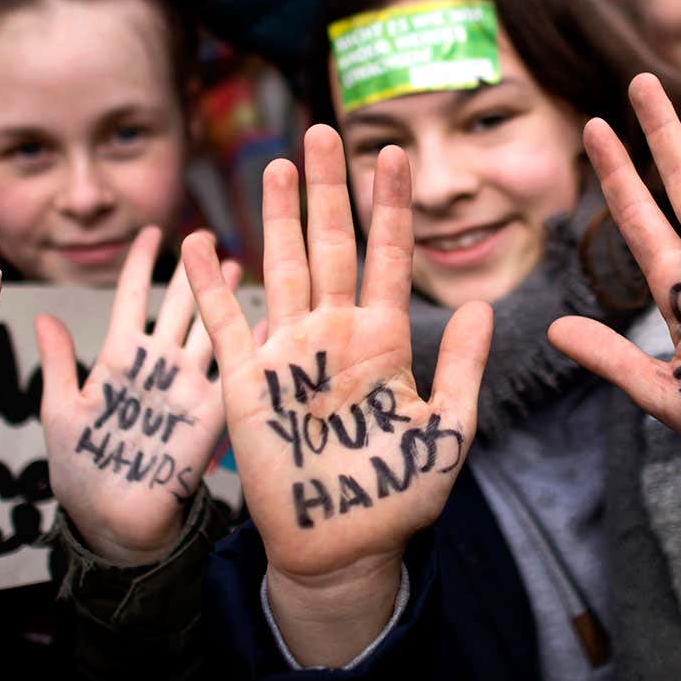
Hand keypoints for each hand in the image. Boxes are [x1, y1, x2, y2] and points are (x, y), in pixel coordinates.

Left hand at [35, 227, 238, 565]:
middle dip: (190, 271)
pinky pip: (232, 371)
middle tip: (204, 235)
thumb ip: (59, 364)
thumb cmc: (82, 471)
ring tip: (235, 262)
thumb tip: (43, 316)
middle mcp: (157, 365)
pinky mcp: (210, 412)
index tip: (150, 233)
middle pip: (177, 305)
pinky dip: (247, 343)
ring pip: (207, 327)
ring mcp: (186, 386)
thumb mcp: (60, 412)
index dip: (140, 264)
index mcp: (118, 359)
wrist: (114, 522)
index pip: (130, 298)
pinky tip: (262, 316)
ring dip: (221, 295)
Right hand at [182, 127, 491, 666]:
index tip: (392, 154)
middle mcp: (336, 333)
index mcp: (385, 340)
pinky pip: (227, 325)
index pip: (389, 256)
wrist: (342, 549)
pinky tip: (196, 243)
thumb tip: (484, 303)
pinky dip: (210, 286)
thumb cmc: (398, 495)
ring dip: (278, 217)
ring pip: (283, 267)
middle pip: (331, 245)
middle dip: (329, 189)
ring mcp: (291, 353)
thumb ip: (463, 367)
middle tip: (325, 131)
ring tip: (279, 163)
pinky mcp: (250, 383)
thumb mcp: (447, 432)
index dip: (390, 207)